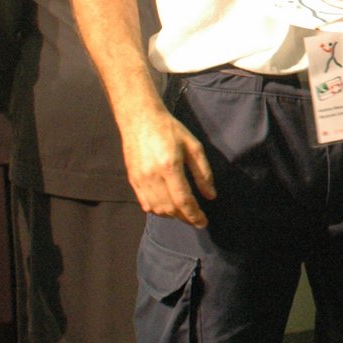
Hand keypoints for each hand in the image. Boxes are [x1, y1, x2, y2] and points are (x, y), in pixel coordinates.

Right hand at [122, 109, 215, 226]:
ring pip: (156, 209)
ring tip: (185, 214)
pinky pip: (145, 204)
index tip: (203, 223)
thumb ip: (203, 173)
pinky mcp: (132, 180)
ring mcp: (139, 179)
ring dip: (172, 216)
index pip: (183, 200)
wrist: (140, 119)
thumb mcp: (194, 147)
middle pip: (169, 208)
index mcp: (170, 167)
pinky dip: (158, 210)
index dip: (194, 215)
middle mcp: (152, 176)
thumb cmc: (170, 129)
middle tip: (197, 219)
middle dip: (185, 218)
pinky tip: (168, 207)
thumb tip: (211, 196)